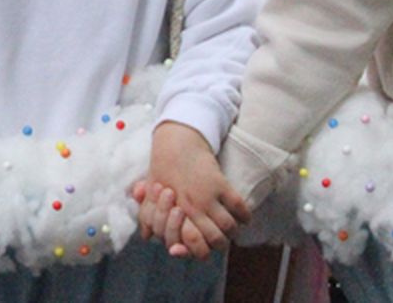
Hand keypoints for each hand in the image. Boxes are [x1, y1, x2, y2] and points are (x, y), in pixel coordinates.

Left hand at [133, 122, 250, 259]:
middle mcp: (191, 207)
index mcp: (173, 212)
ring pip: (229, 227)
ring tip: (231, 228)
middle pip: (216, 241)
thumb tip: (147, 236)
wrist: (176, 141)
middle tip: (220, 239)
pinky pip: (239, 207)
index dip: (198, 250)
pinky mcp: (220, 182)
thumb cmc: (162, 168)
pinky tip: (243, 217)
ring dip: (232, 231)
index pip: (191, 243)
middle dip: (220, 244)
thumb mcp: (150, 193)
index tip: (202, 246)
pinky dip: (245, 215)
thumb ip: (148, 216)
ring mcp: (207, 196)